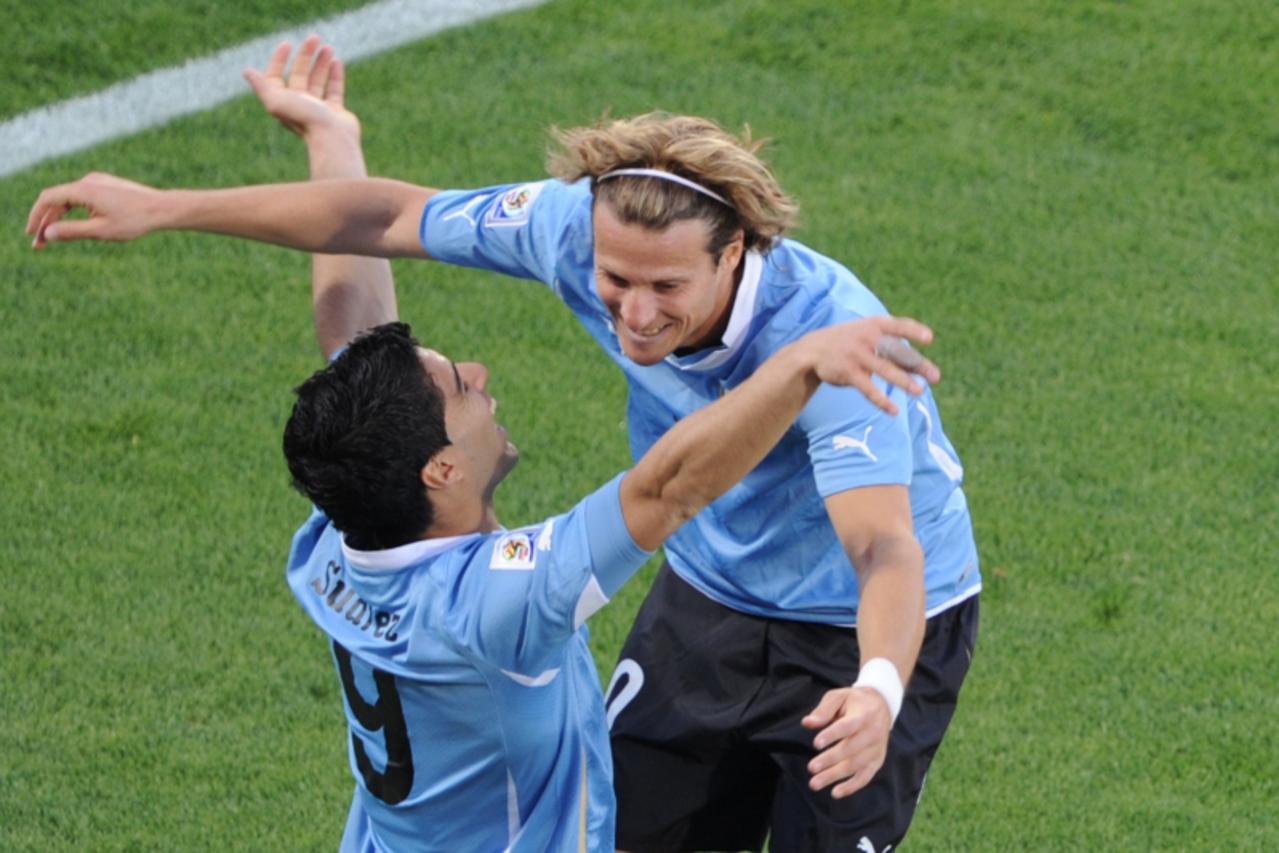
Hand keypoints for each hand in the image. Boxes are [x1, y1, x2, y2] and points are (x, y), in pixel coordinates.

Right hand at [28, 172, 159, 246]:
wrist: (163, 208)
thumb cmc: (135, 221)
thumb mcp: (101, 231)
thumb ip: (72, 231)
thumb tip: (47, 233)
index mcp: (83, 189)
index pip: (48, 199)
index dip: (36, 216)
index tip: (31, 234)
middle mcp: (88, 181)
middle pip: (57, 199)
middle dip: (46, 221)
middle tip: (39, 243)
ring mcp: (98, 181)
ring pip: (69, 199)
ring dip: (59, 217)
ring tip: (54, 238)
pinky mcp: (106, 186)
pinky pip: (82, 198)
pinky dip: (74, 212)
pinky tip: (76, 227)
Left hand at [243, 35, 359, 143]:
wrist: (332, 139)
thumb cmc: (305, 119)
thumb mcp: (277, 101)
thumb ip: (262, 86)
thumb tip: (246, 71)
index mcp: (283, 102)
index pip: (276, 76)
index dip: (279, 59)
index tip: (287, 44)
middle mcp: (299, 104)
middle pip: (300, 74)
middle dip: (306, 55)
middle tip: (314, 38)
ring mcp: (318, 108)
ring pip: (318, 80)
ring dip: (321, 62)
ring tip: (328, 47)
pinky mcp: (335, 112)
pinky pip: (334, 89)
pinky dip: (335, 75)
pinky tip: (337, 61)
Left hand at [801, 685, 892, 797]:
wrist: (882, 706)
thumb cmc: (854, 701)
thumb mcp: (839, 696)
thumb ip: (823, 710)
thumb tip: (807, 723)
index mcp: (864, 715)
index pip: (848, 727)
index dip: (832, 735)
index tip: (816, 744)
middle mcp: (873, 734)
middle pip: (851, 750)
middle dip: (830, 760)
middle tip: (811, 768)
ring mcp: (876, 750)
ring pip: (856, 766)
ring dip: (835, 776)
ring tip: (814, 783)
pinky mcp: (877, 761)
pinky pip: (865, 777)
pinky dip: (851, 787)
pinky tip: (835, 792)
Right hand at [802, 315, 940, 414]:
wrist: (813, 350)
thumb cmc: (850, 342)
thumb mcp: (869, 335)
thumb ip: (893, 348)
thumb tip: (923, 368)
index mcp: (875, 325)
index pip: (898, 325)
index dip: (913, 331)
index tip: (929, 339)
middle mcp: (868, 338)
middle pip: (897, 352)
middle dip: (917, 364)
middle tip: (936, 377)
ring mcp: (858, 355)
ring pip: (885, 370)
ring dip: (903, 382)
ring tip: (919, 391)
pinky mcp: (849, 373)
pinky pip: (868, 388)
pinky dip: (881, 400)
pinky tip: (893, 410)